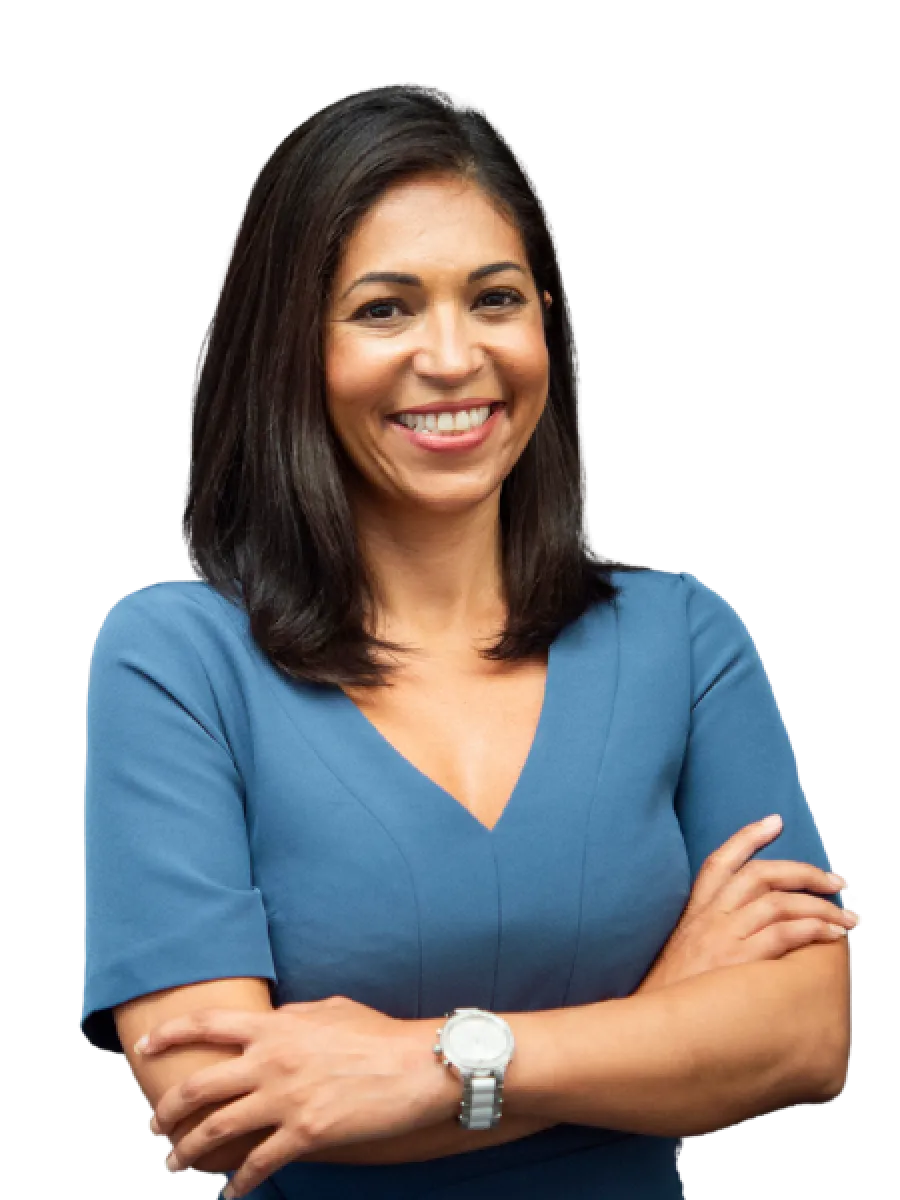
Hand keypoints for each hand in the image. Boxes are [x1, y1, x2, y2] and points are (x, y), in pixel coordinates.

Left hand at [140, 995, 453, 1197]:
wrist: (415, 1066)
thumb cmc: (377, 1033)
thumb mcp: (329, 1009)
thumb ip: (292, 1016)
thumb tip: (272, 1020)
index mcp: (275, 1026)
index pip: (207, 1025)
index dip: (170, 1034)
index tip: (146, 1047)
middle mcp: (271, 1061)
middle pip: (199, 1087)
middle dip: (168, 1111)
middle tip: (156, 1127)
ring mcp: (285, 1099)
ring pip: (217, 1130)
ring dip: (189, 1153)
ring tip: (177, 1166)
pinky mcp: (306, 1134)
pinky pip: (258, 1163)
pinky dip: (238, 1182)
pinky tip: (231, 1192)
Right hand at [636, 814, 857, 993]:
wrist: (650, 1027)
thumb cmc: (674, 994)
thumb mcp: (684, 952)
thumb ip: (710, 931)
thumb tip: (751, 925)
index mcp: (695, 911)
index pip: (720, 861)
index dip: (748, 837)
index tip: (774, 821)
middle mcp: (709, 917)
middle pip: (760, 875)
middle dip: (804, 872)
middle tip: (836, 881)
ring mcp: (722, 937)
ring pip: (777, 902)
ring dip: (820, 905)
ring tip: (847, 917)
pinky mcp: (737, 962)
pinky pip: (782, 935)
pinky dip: (812, 930)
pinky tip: (831, 936)